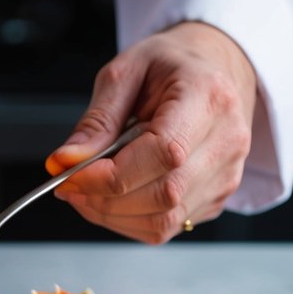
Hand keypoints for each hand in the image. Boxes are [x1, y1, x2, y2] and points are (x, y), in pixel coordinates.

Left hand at [46, 22, 257, 243]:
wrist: (215, 69)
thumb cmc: (171, 67)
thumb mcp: (125, 73)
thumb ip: (97, 120)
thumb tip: (65, 162)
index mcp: (208, 98)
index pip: (162, 154)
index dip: (109, 175)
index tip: (69, 176)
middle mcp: (227, 141)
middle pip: (163, 195)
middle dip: (103, 199)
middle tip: (69, 186)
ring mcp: (227, 175)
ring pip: (164, 221)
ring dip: (112, 215)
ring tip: (86, 193)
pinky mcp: (217, 198)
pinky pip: (168, 227)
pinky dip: (129, 221)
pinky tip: (113, 199)